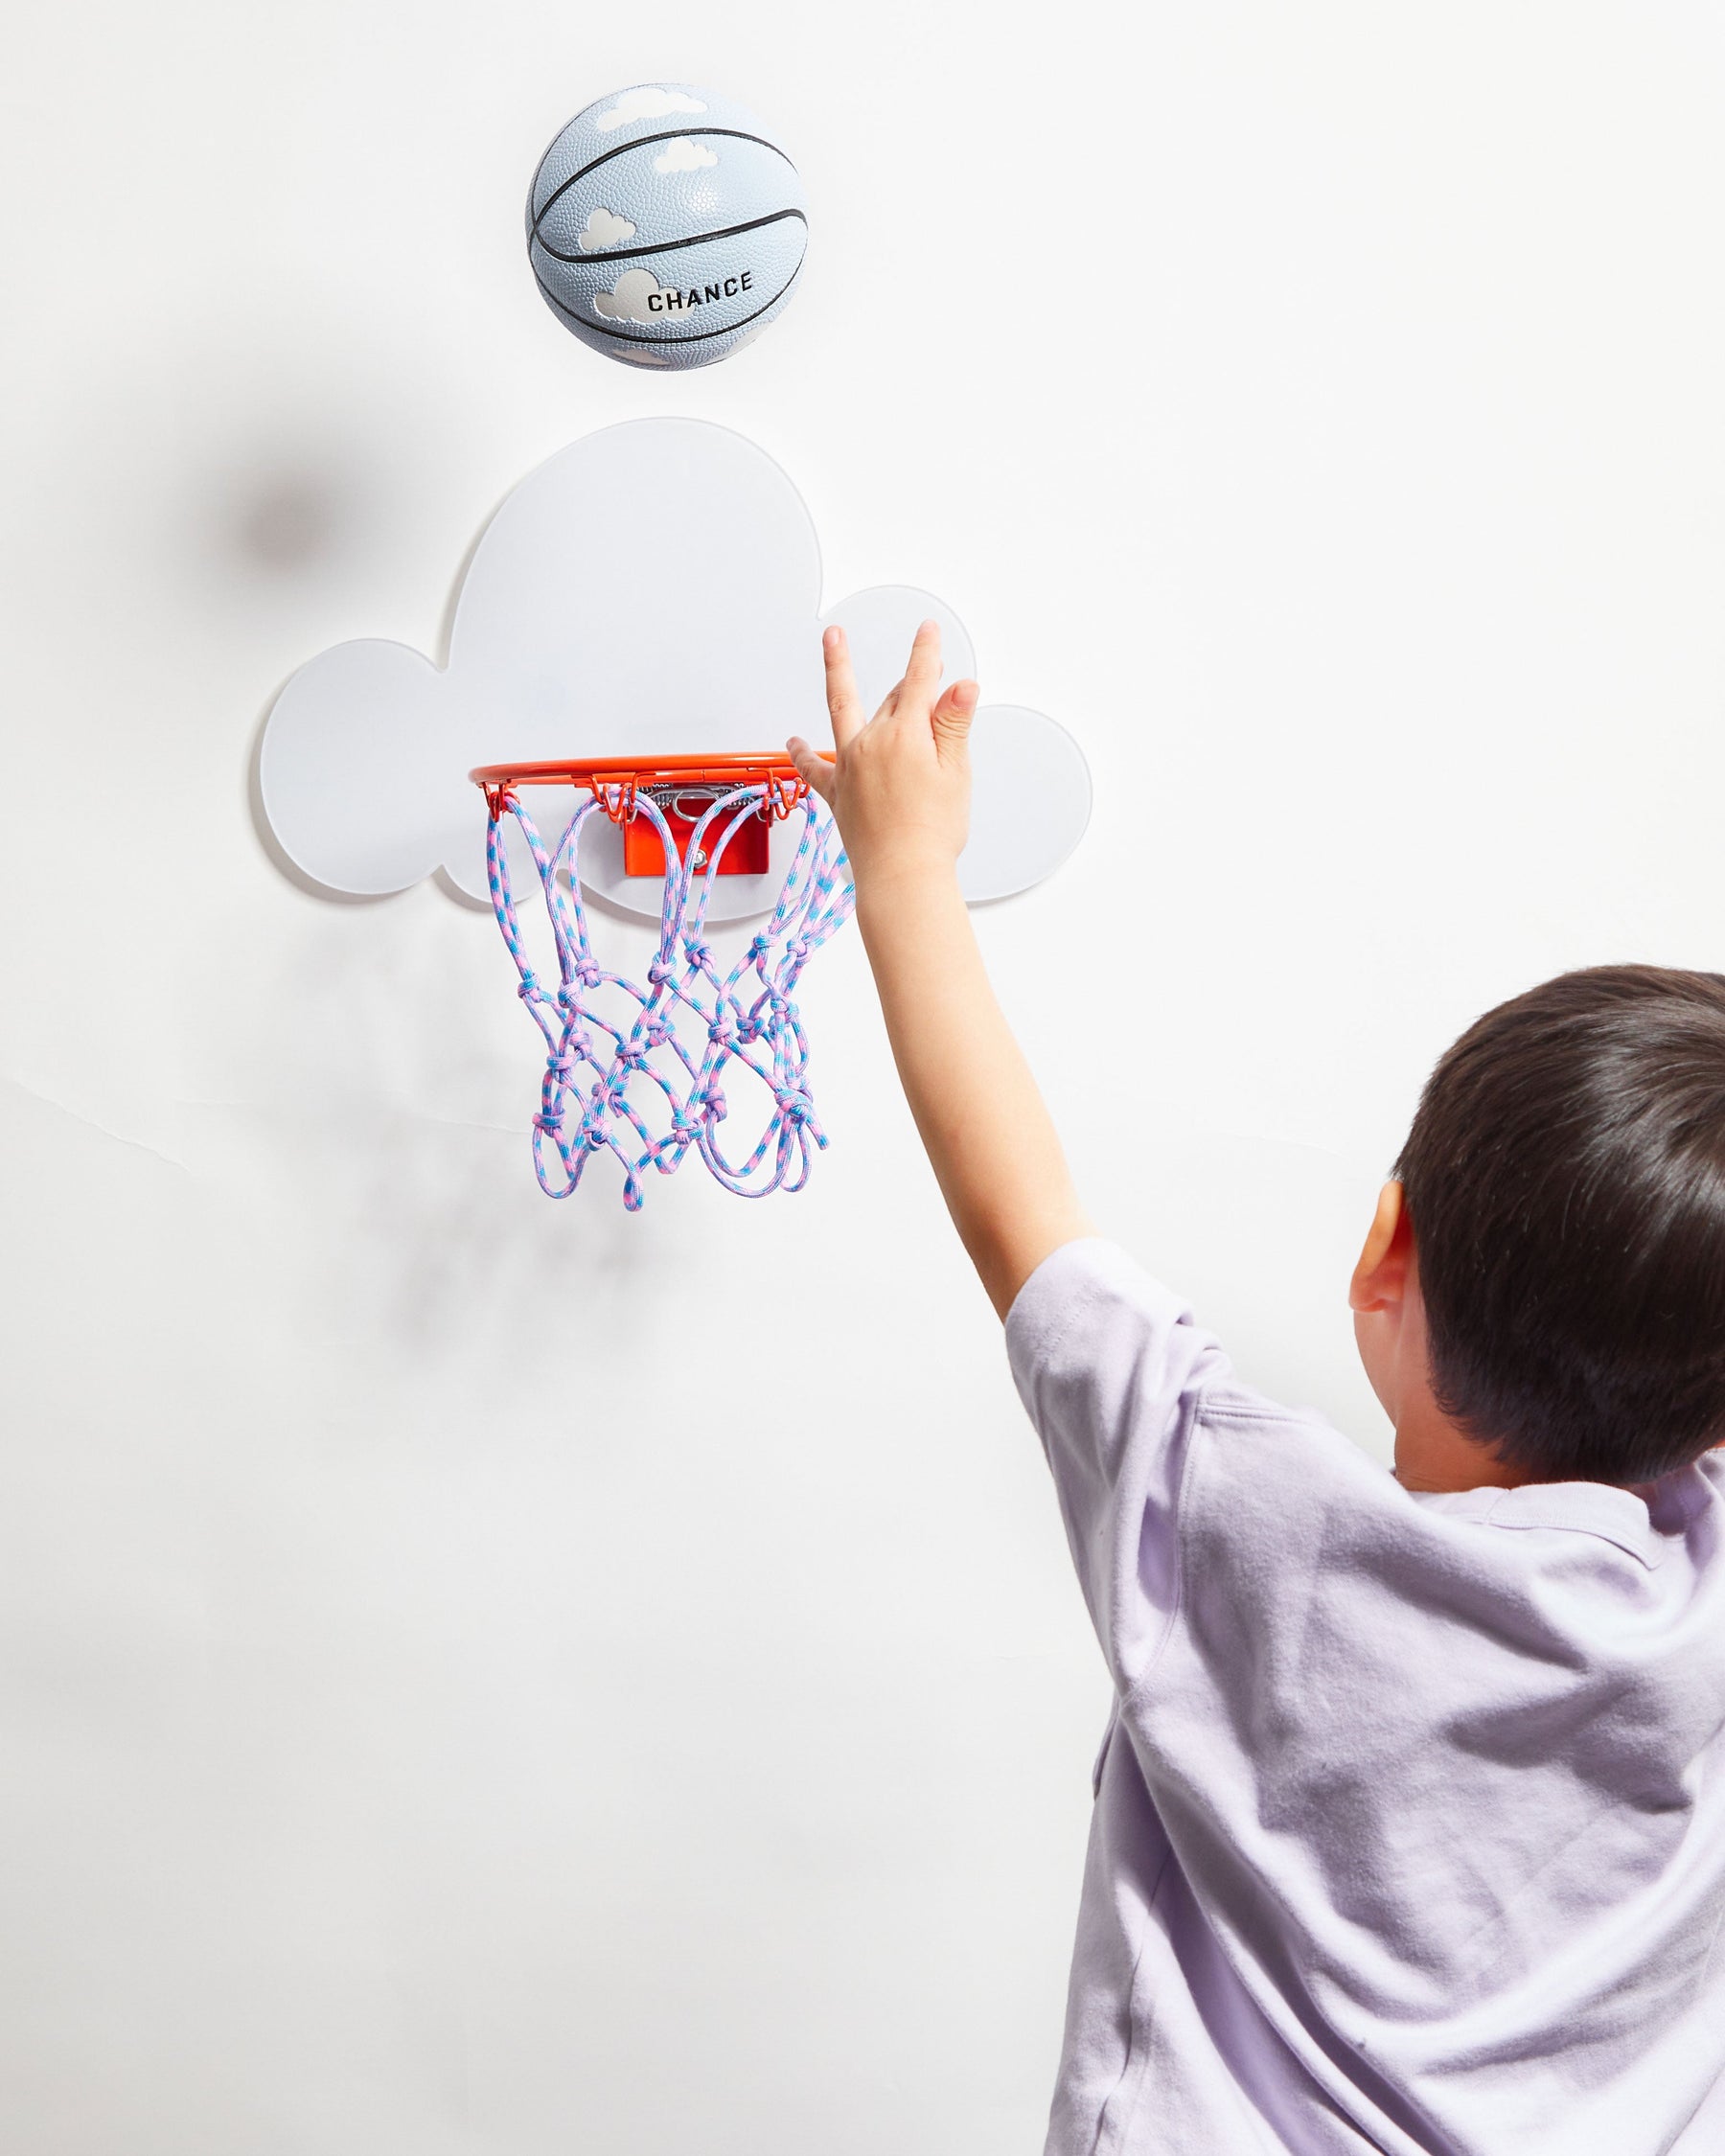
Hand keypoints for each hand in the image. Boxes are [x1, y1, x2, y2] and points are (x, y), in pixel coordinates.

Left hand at [787, 620, 979, 888]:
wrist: (901, 877)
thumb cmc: (932, 832)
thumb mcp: (955, 772)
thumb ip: (953, 724)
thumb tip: (961, 684)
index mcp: (905, 735)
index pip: (919, 681)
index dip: (926, 653)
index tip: (929, 630)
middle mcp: (871, 743)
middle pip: (893, 699)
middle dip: (910, 682)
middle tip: (928, 669)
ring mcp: (849, 766)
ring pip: (846, 711)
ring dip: (838, 674)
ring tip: (832, 643)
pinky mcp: (837, 793)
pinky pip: (813, 767)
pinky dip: (802, 753)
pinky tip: (793, 742)